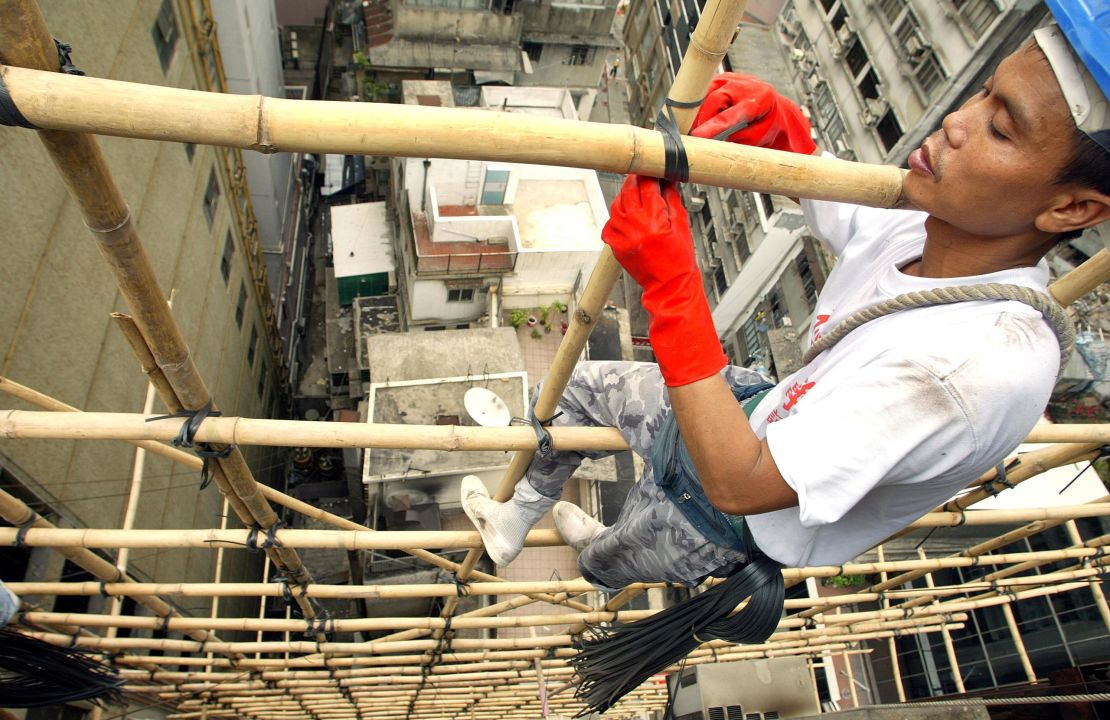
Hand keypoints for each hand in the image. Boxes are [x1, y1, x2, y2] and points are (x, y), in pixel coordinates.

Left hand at [602, 175, 694, 290]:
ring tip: (636, 198)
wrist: (669, 285)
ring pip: (616, 205)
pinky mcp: (615, 246)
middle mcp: (634, 226)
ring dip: (625, 198)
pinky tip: (628, 218)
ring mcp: (622, 236)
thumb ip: (671, 199)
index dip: (649, 174)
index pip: (647, 185)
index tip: (652, 170)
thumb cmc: (679, 257)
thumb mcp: (682, 223)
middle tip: (641, 177)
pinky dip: (617, 217)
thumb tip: (666, 179)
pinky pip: (610, 224)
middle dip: (635, 181)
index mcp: (654, 218)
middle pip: (628, 191)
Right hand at [691, 73, 816, 154]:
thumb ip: (736, 140)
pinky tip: (704, 117)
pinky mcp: (721, 78)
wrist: (772, 106)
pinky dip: (700, 106)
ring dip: (699, 113)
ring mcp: (731, 78)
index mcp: (759, 100)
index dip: (712, 127)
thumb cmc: (764, 125)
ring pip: (705, 94)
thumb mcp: (757, 138)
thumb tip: (711, 143)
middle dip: (702, 120)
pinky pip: (704, 91)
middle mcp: (744, 85)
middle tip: (695, 137)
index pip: (730, 116)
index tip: (697, 137)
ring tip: (701, 128)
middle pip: (714, 100)